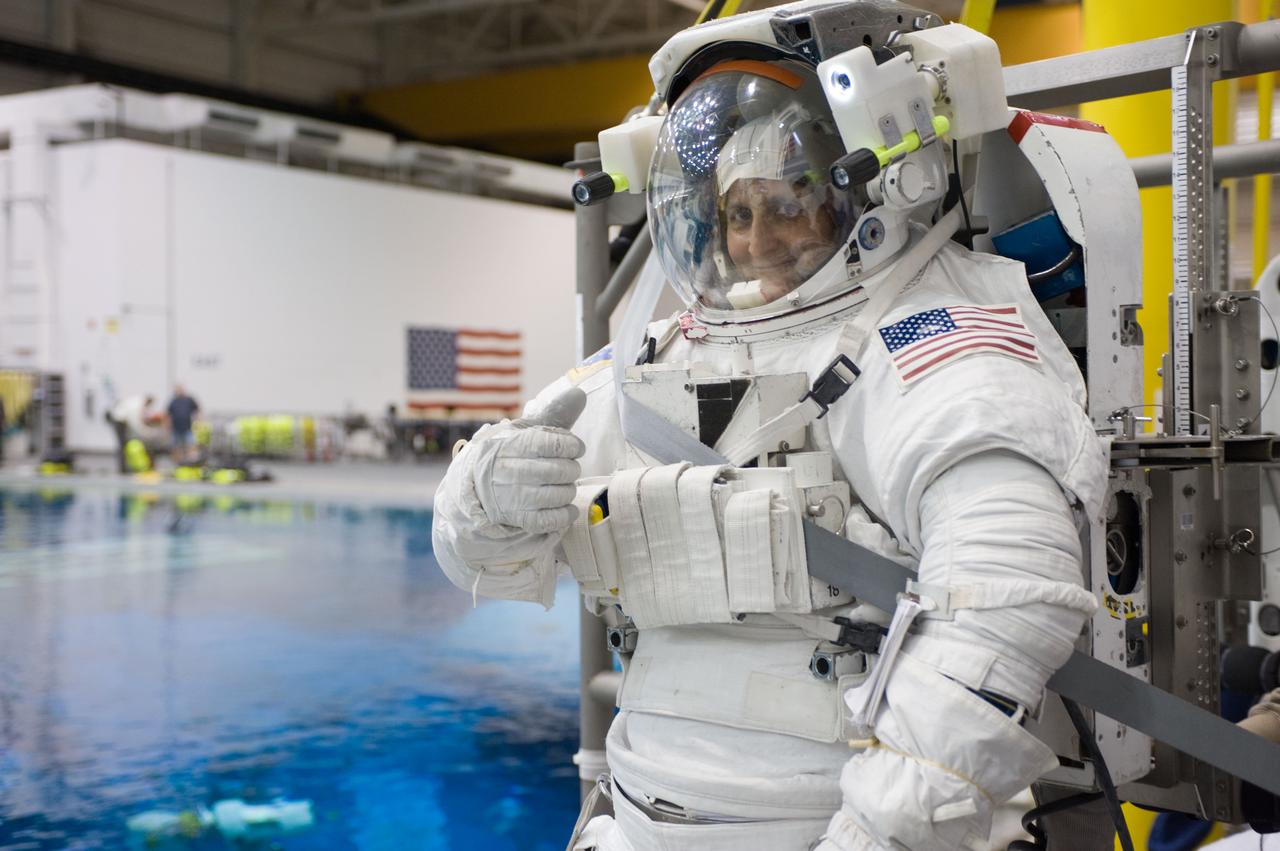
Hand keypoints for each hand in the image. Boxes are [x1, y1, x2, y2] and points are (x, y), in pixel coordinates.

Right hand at [473, 388, 587, 534]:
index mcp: (513, 444)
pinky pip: (551, 520)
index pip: (553, 444)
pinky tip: (566, 505)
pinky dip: (565, 514)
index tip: (575, 447)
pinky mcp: (519, 518)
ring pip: (559, 495)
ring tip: (563, 484)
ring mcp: (514, 498)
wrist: (478, 484)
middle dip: (571, 468)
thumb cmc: (511, 453)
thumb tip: (580, 394)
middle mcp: (511, 471)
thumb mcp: (527, 430)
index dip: (572, 445)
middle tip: (568, 467)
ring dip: (569, 489)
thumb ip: (555, 414)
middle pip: (559, 471)